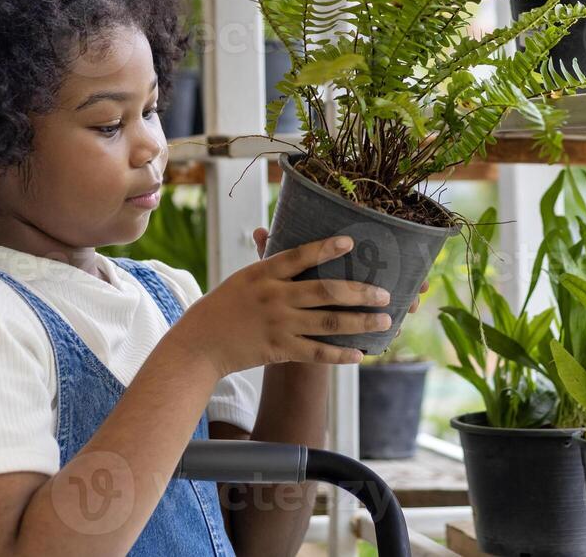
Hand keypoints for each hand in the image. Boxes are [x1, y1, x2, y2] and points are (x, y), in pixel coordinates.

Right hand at [173, 235, 391, 375]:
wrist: (200, 343)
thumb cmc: (224, 305)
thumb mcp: (243, 277)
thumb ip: (266, 261)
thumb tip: (267, 231)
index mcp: (265, 273)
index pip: (300, 256)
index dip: (326, 248)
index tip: (350, 242)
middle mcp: (275, 297)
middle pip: (326, 291)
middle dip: (360, 292)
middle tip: (385, 293)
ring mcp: (279, 325)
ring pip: (329, 323)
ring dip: (360, 322)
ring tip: (385, 320)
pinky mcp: (280, 350)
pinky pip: (317, 353)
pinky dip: (340, 355)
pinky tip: (360, 354)